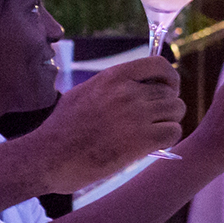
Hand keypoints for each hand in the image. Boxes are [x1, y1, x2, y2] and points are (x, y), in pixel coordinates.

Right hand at [36, 56, 185, 192]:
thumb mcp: (83, 93)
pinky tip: (154, 144)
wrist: (47, 157)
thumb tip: (135, 84)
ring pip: (176, 110)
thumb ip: (110, 86)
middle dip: (166, 105)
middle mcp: (128, 92)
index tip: (167, 89)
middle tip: (155, 119)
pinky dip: (168, 138)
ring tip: (154, 131)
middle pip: (170, 92)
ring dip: (169, 121)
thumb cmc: (61, 129)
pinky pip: (173, 132)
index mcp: (113, 77)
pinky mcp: (140, 141)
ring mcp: (135, 116)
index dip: (169, 78)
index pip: (159, 65)